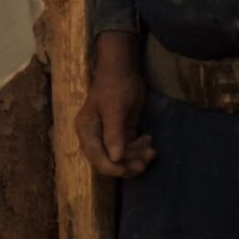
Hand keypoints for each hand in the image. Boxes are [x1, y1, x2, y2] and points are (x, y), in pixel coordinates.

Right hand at [77, 32, 156, 178]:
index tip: (131, 169)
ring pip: (121, 156)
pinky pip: (128, 148)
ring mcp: (107, 134)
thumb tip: (115, 158)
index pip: (96, 157)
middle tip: (145, 162)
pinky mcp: (119, 132)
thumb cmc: (116, 85)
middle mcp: (94, 135)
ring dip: (136, 157)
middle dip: (127, 164)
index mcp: (86, 130)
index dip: (113, 168)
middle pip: (108, 160)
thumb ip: (114, 133)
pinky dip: (139, 148)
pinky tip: (149, 141)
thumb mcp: (115, 108)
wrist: (124, 68)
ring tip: (152, 151)